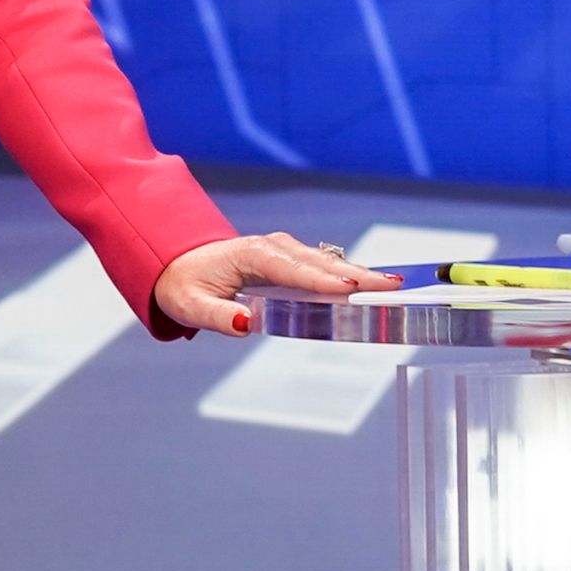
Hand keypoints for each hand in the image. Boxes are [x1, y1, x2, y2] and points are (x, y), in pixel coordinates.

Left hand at [153, 232, 404, 335]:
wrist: (179, 264)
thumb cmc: (185, 285)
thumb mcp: (192, 307)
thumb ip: (217, 317)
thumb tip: (245, 324)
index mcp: (251, 255)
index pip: (292, 269)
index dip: (321, 278)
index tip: (349, 286)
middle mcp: (272, 247)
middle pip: (319, 262)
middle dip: (355, 274)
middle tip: (390, 286)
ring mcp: (283, 250)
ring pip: (326, 261)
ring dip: (358, 273)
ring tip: (391, 285)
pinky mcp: (289, 257)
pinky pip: (321, 266)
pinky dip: (347, 274)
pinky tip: (370, 284)